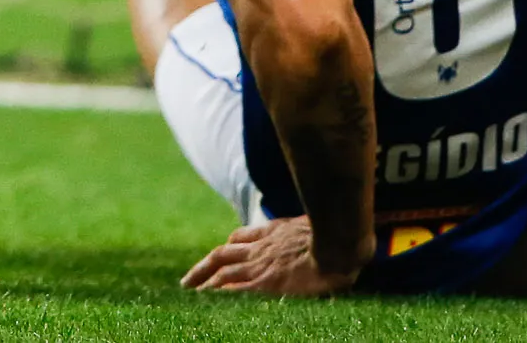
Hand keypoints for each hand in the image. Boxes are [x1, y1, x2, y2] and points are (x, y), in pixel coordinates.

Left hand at [182, 217, 358, 296]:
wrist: (338, 241)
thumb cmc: (338, 236)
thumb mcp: (318, 225)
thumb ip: (311, 230)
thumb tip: (326, 236)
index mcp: (274, 233)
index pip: (243, 238)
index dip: (230, 246)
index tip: (219, 255)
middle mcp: (262, 247)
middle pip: (223, 254)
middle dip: (204, 266)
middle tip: (188, 280)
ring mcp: (261, 264)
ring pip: (222, 271)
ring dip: (204, 280)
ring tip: (189, 292)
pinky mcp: (266, 283)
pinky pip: (235, 288)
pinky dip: (220, 294)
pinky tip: (208, 302)